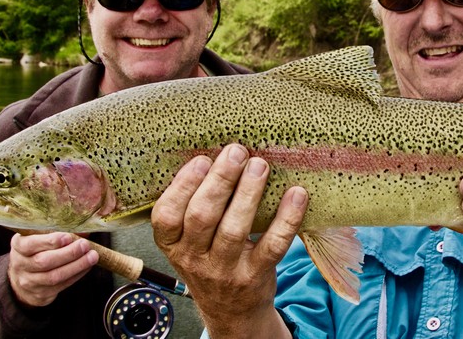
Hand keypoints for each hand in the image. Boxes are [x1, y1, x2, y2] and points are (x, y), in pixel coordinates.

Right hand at [8, 232, 98, 306]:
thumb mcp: (40, 237)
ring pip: (54, 276)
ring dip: (76, 266)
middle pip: (44, 262)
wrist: (22, 277)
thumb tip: (83, 229)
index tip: (68, 237)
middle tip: (85, 245)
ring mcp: (29, 282)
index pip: (30, 245)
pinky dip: (77, 275)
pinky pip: (61, 285)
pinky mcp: (40, 294)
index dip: (50, 241)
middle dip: (68, 253)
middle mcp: (20, 265)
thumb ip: (59, 231)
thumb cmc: (36, 250)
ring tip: (92, 256)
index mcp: (18, 246)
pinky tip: (87, 266)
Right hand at [152, 144, 307, 338]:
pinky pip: (272, 246)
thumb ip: (194, 205)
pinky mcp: (255, 276)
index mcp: (172, 244)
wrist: (231, 311)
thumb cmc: (211, 260)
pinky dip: (286, 219)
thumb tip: (217, 153)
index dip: (183, 185)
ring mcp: (225, 270)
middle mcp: (194, 259)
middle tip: (236, 152)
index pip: (165, 216)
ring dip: (248, 194)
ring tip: (260, 165)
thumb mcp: (189, 240)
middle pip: (202, 216)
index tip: (201, 159)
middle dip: (220, 180)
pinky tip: (296, 194)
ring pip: (234, 230)